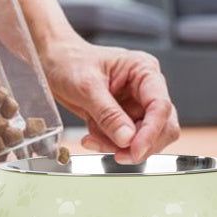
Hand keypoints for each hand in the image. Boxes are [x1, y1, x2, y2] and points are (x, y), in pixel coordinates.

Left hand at [42, 38, 179, 163]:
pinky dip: (110, 145)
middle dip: (141, 143)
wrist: (54, 62)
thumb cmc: (70, 62)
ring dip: (121, 146)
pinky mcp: (125, 118)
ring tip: (93, 139)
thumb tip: (127, 139)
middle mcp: (147, 88)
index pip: (160, 105)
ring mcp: (137, 105)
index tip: (135, 150)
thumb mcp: (86, 86)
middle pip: (163, 125)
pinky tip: (91, 137)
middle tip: (118, 155)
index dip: (151, 131)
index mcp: (144, 71)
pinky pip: (126, 141)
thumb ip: (108, 114)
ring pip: (146, 138)